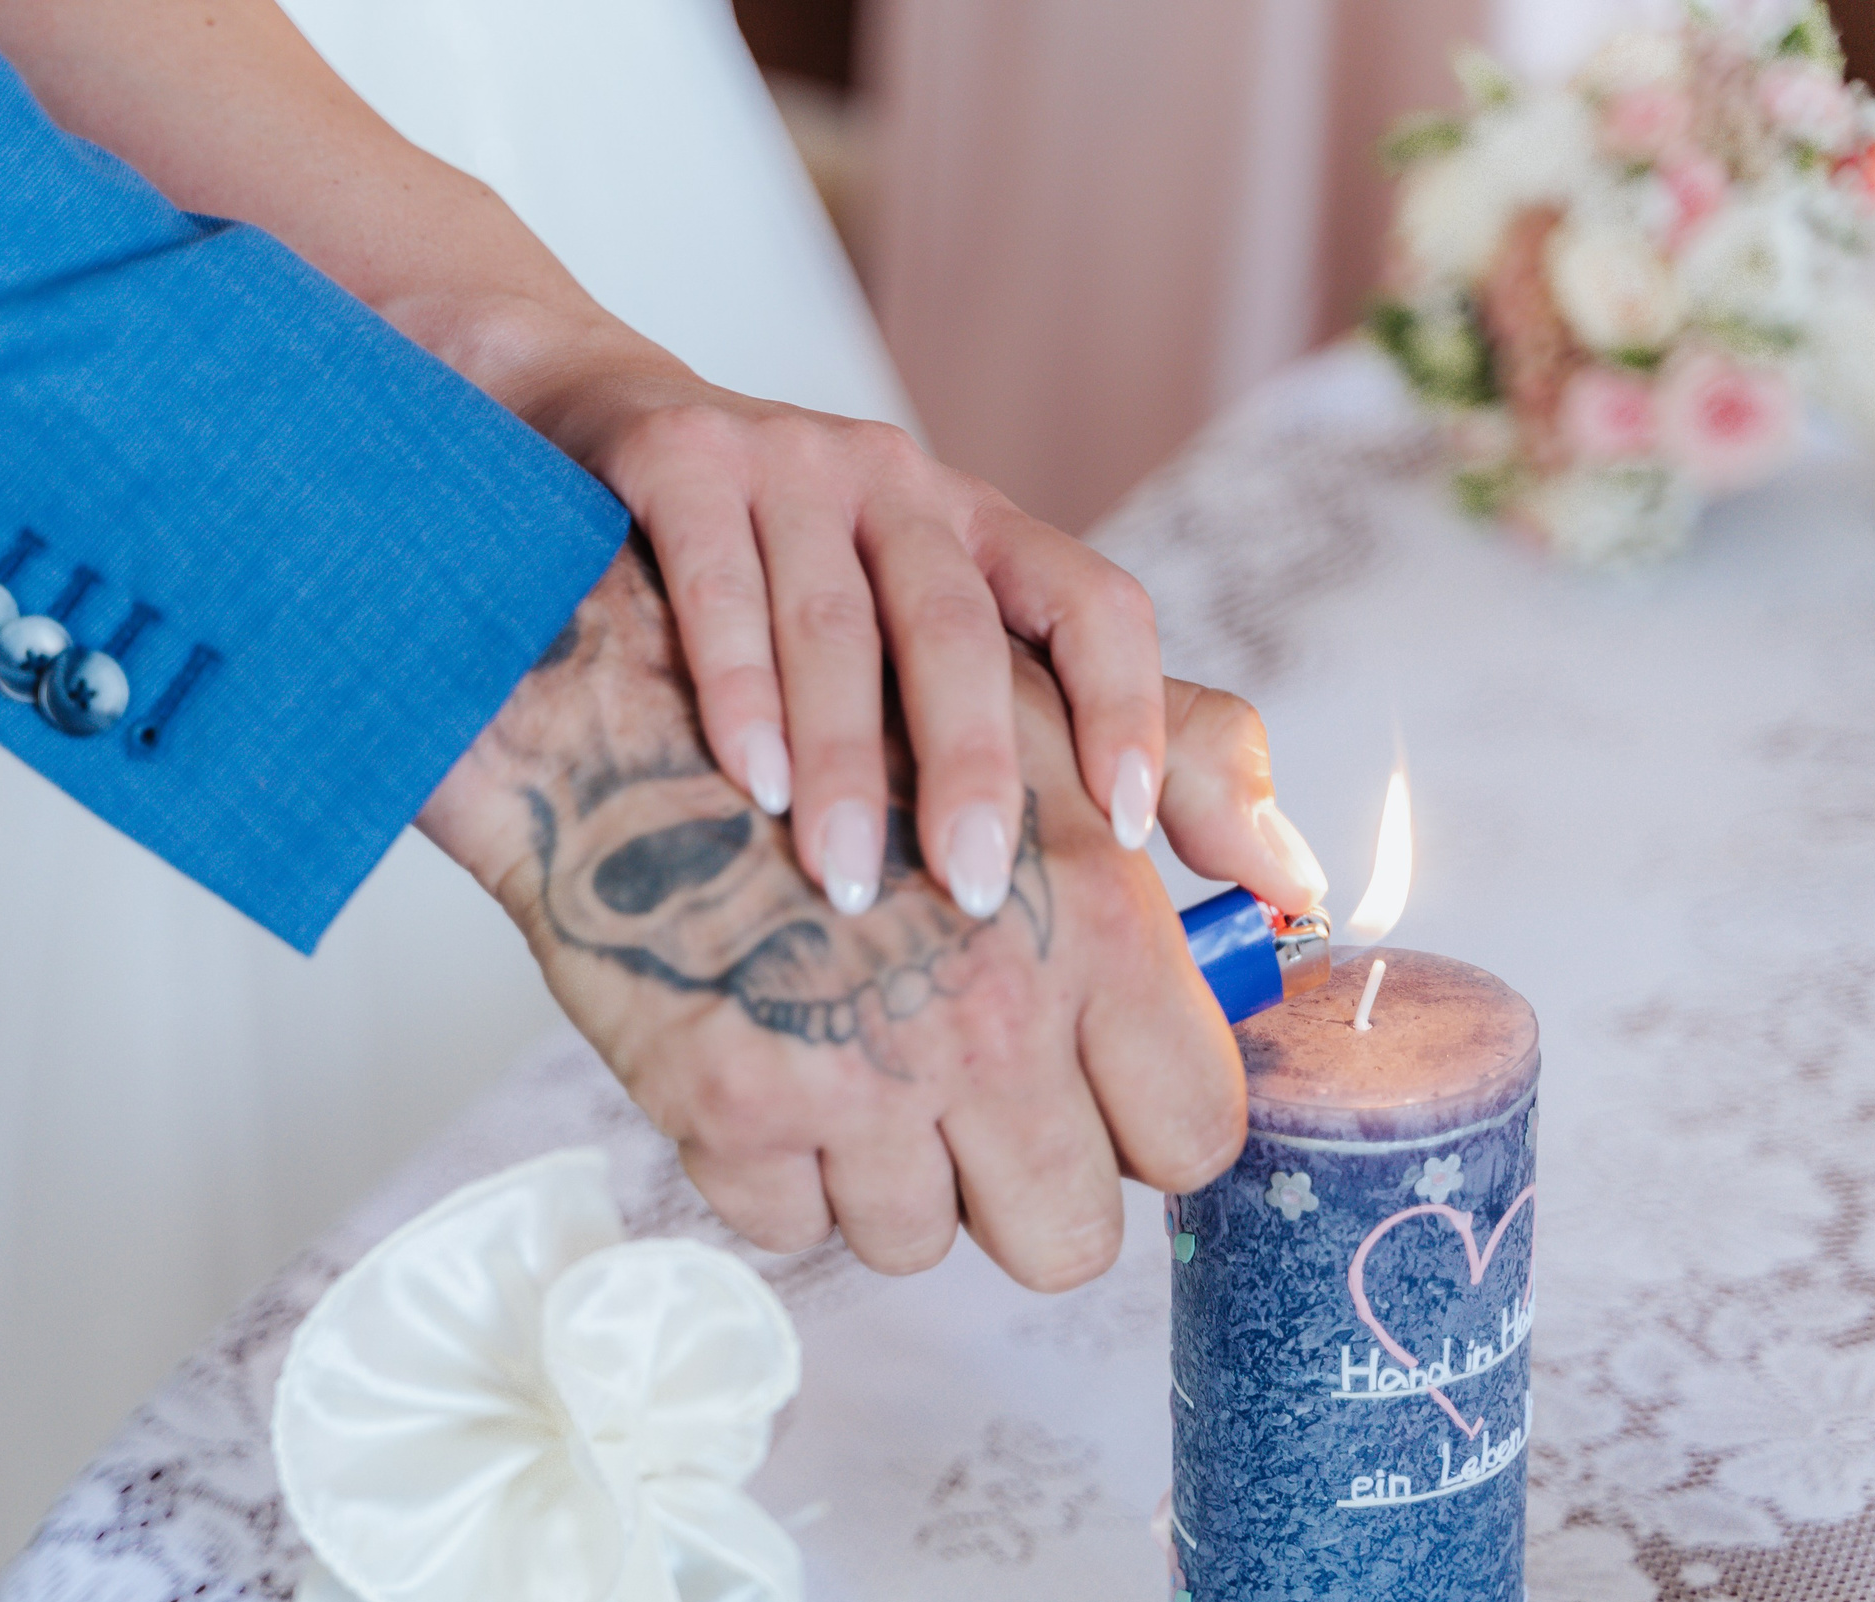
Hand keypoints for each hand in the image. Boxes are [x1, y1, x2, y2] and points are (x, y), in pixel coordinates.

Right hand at [420, 545, 1308, 1291]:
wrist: (605, 702)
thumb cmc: (840, 692)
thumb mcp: (1037, 692)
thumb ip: (1196, 764)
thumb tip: (1301, 888)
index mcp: (1098, 924)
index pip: (1194, 1133)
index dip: (1149, 1127)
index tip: (1102, 1096)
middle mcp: (991, 1017)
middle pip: (1068, 1240)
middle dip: (1032, 1197)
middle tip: (986, 1128)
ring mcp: (854, 1078)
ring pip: (920, 1246)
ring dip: (895, 1182)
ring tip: (860, 1076)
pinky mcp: (726, 1113)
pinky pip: (792, 1231)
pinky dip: (781, 1175)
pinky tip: (772, 1072)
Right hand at [521, 355, 1313, 919]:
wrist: (586, 435)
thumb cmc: (777, 589)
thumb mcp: (928, 641)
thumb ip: (1101, 741)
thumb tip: (1289, 882)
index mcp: (979, 533)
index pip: (1092, 600)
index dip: (1127, 708)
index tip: (1129, 830)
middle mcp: (901, 484)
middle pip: (961, 622)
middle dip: (975, 763)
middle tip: (977, 893)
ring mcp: (786, 463)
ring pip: (835, 616)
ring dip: (848, 754)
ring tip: (842, 877)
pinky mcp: (677, 460)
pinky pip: (716, 578)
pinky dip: (733, 684)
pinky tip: (745, 779)